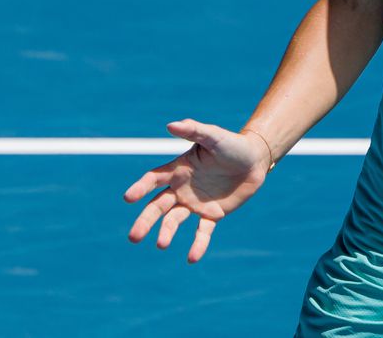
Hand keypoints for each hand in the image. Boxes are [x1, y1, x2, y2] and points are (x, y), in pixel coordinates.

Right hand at [123, 118, 272, 262]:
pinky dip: (197, 244)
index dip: (140, 188)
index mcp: (178, 169)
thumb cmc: (232, 144)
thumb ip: (194, 130)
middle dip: (145, 220)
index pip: (153, 179)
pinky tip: (192, 258)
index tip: (128, 198)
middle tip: (134, 237)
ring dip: (166, 232)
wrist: (255, 159)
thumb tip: (170, 125)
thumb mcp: (214, 135)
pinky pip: (202, 231)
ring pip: (174, 220)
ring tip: (162, 244)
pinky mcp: (212, 214)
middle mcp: (182, 188)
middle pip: (158, 206)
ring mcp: (195, 203)